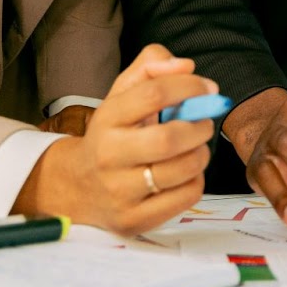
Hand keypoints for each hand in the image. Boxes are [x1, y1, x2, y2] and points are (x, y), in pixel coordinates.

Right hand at [15, 44, 216, 235]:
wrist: (77, 186)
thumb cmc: (112, 134)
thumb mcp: (121, 94)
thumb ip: (151, 67)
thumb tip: (186, 66)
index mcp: (106, 119)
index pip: (153, 94)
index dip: (188, 86)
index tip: (209, 88)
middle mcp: (109, 156)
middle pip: (169, 139)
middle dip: (199, 127)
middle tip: (204, 123)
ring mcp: (119, 192)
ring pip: (182, 170)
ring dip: (201, 154)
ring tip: (195, 147)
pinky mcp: (133, 220)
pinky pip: (186, 197)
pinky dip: (196, 180)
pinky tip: (184, 173)